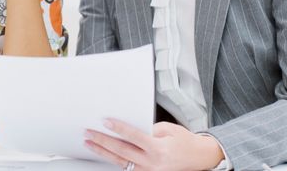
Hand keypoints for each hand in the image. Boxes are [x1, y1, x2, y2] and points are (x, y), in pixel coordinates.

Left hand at [84, 119, 224, 170]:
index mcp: (159, 149)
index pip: (133, 137)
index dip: (118, 128)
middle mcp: (152, 163)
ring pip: (120, 162)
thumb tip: (129, 128)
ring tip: (89, 143)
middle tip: (88, 133)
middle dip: (102, 141)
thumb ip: (149, 129)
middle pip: (121, 151)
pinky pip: (126, 168)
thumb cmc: (185, 142)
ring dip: (103, 152)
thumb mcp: (169, 129)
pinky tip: (103, 154)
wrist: (198, 158)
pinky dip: (113, 160)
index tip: (105, 121)